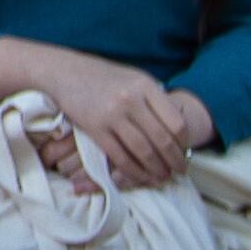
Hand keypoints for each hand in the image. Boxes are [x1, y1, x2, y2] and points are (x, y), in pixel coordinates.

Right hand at [0, 42, 201, 189]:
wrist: (64, 71)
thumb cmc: (102, 76)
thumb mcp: (133, 78)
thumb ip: (154, 99)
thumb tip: (177, 127)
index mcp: (146, 86)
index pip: (176, 122)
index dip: (184, 143)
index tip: (186, 152)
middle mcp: (131, 99)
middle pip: (162, 139)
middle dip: (174, 161)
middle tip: (180, 171)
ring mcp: (112, 114)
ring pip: (143, 151)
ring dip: (156, 169)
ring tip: (163, 177)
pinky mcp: (95, 128)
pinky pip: (119, 156)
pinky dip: (134, 171)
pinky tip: (141, 176)